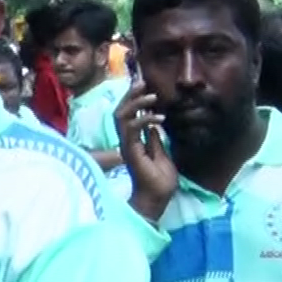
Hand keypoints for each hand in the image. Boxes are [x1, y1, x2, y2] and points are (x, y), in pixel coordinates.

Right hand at [115, 82, 176, 223]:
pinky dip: (144, 120)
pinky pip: (131, 129)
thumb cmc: (159, 181)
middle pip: (120, 110)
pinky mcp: (130, 151)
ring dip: (136, 103)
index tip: (144, 86)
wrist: (157, 199)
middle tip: (143, 82)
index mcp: (132, 140)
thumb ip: (154, 139)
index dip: (133, 99)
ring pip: (121, 116)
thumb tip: (153, 125)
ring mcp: (126, 145)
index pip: (128, 114)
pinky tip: (158, 118)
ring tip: (152, 96)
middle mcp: (126, 140)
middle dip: (130, 95)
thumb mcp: (161, 154)